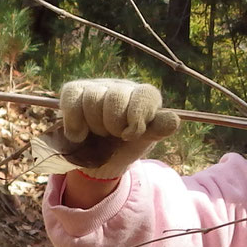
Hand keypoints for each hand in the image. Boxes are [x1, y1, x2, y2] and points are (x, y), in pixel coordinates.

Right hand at [51, 78, 179, 178]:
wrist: (97, 160)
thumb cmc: (126, 147)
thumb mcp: (144, 141)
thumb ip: (158, 129)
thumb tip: (174, 120)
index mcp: (144, 96)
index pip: (144, 95)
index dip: (136, 118)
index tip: (129, 136)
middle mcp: (122, 87)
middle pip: (116, 98)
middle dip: (112, 125)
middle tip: (112, 135)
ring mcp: (98, 86)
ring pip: (92, 98)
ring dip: (93, 125)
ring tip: (97, 133)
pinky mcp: (75, 90)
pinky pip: (72, 96)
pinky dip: (73, 120)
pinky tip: (79, 133)